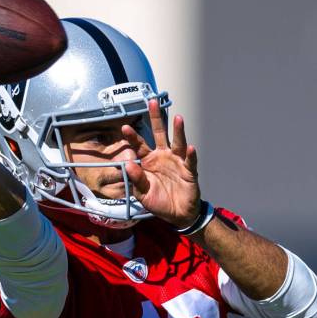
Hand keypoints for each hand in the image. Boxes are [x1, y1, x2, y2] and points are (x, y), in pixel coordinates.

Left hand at [122, 99, 200, 228]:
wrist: (177, 215)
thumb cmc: (158, 201)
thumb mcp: (142, 194)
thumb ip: (136, 179)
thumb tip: (128, 164)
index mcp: (149, 161)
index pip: (139, 145)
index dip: (132, 136)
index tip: (124, 127)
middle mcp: (163, 157)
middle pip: (160, 134)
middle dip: (156, 118)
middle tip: (152, 102)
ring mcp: (177, 162)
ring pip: (178, 143)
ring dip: (179, 131)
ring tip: (178, 118)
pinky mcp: (189, 171)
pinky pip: (190, 161)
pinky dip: (191, 155)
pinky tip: (191, 148)